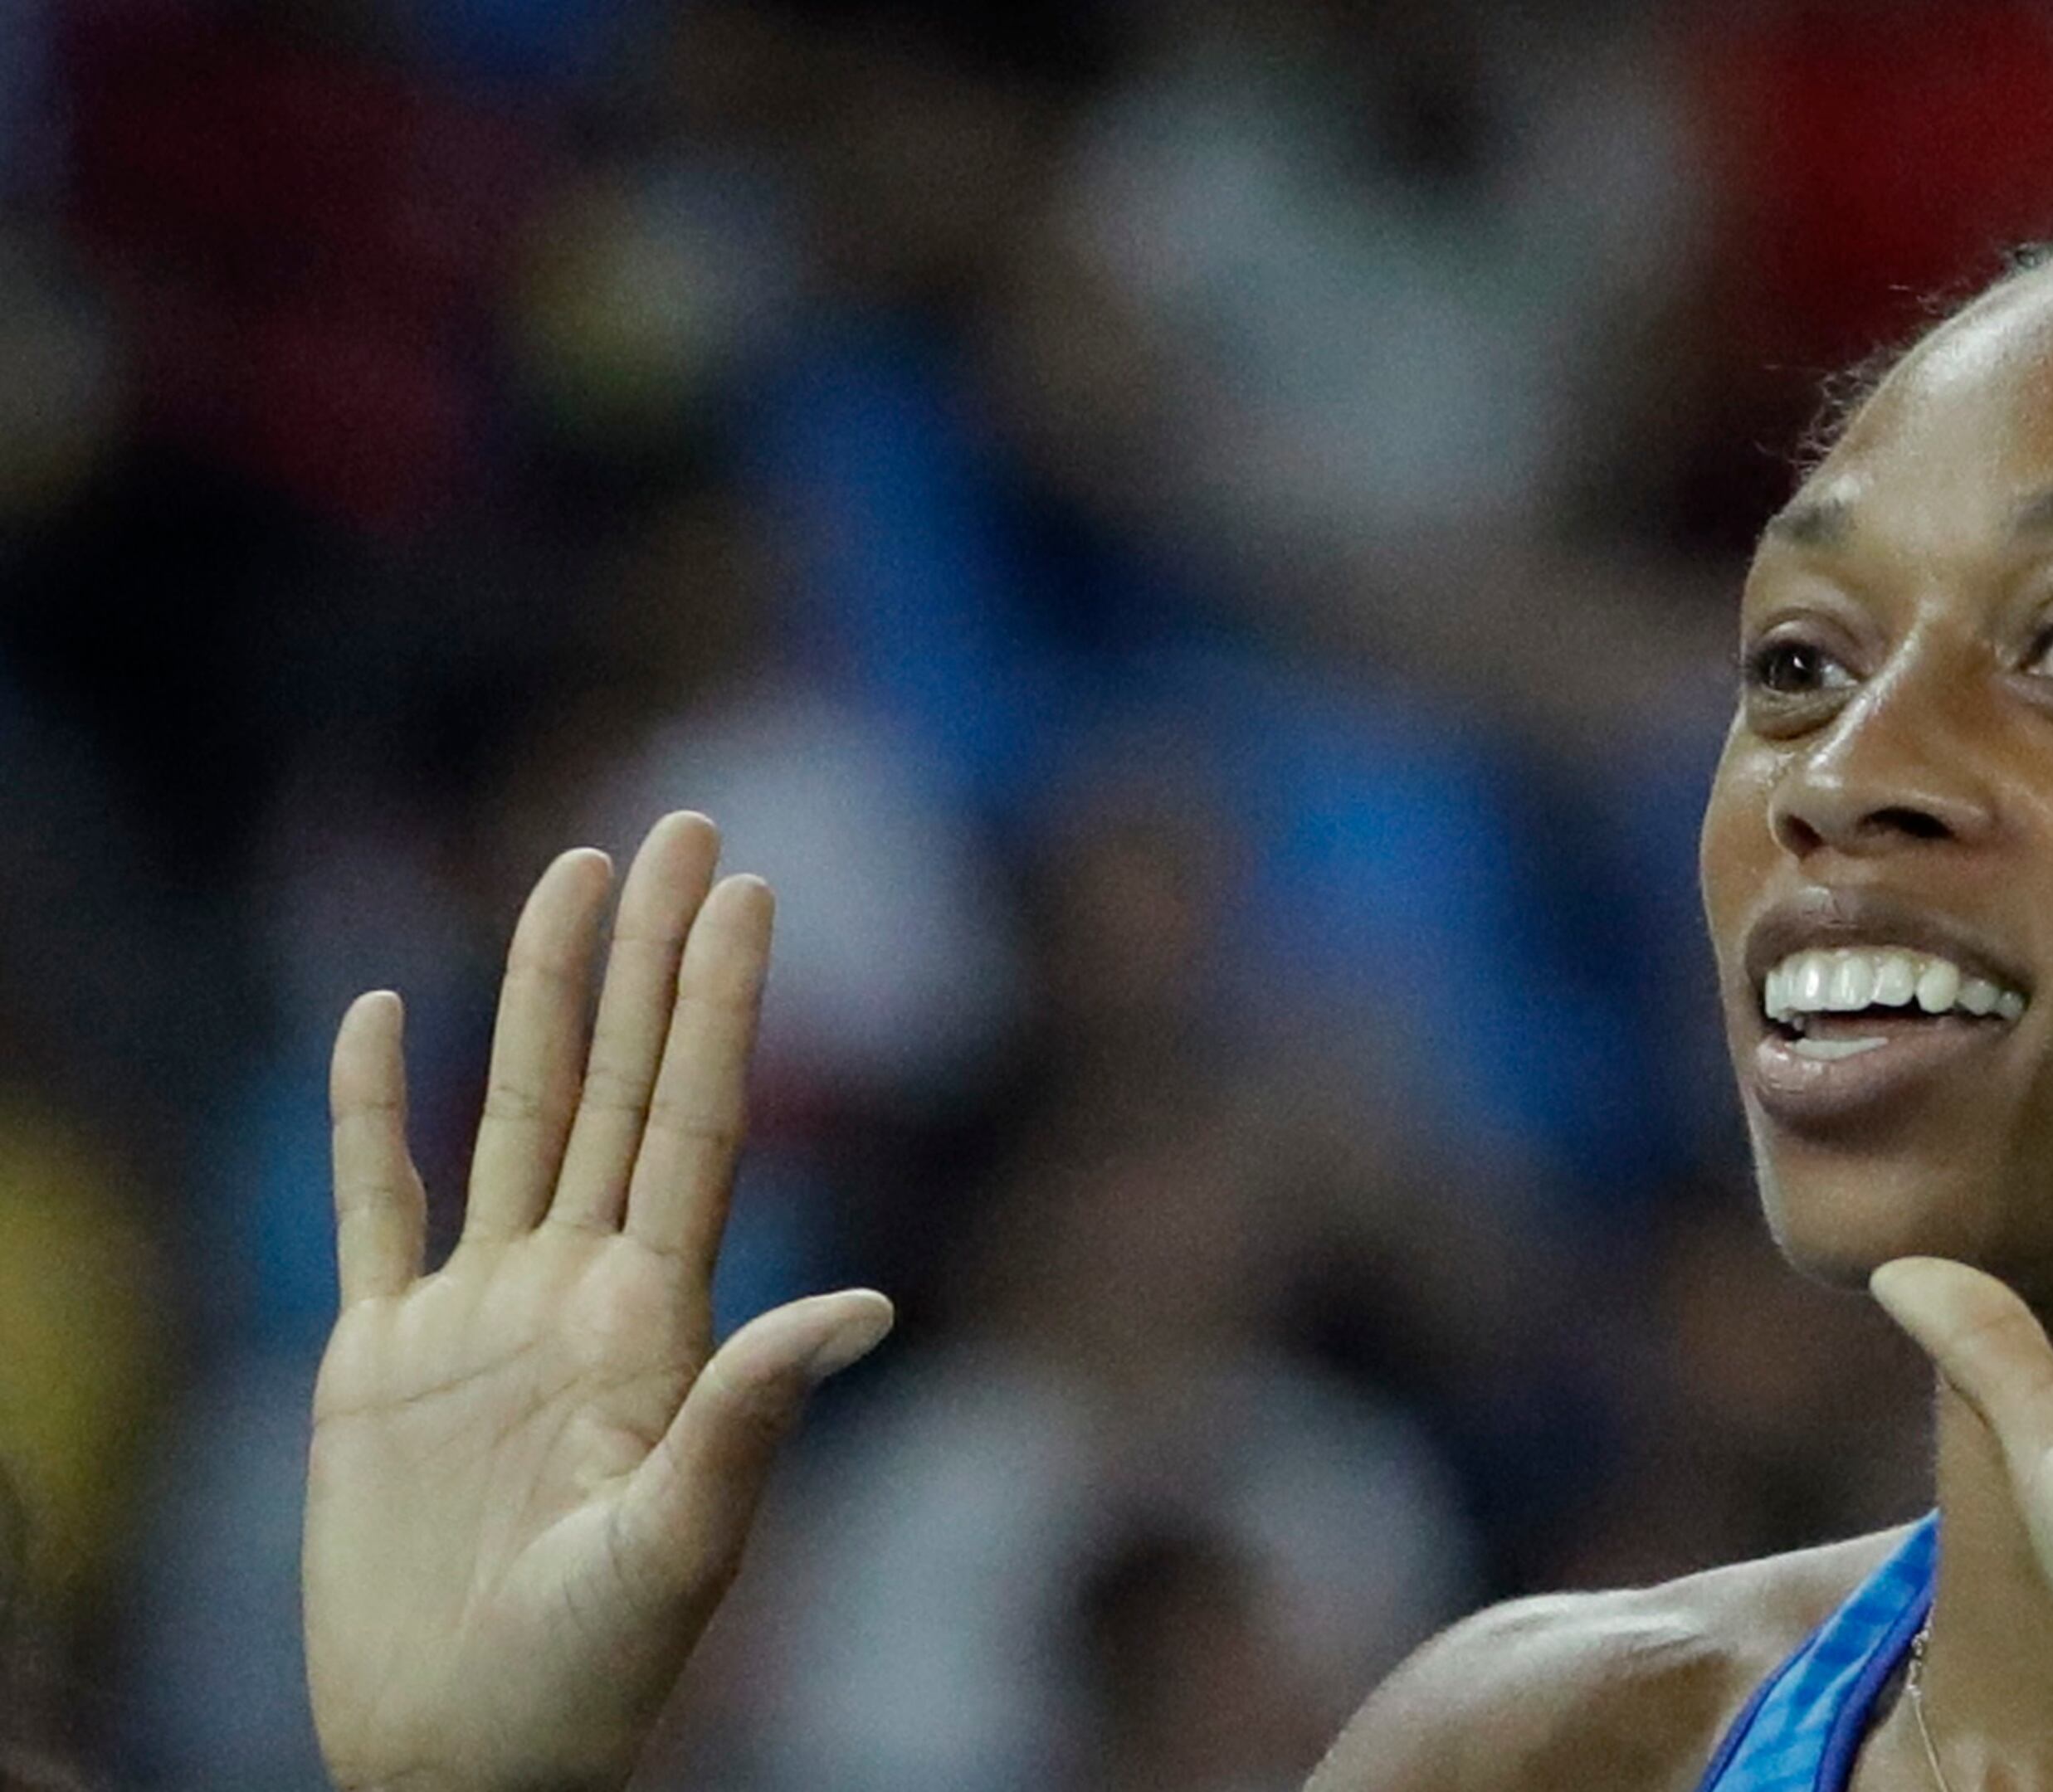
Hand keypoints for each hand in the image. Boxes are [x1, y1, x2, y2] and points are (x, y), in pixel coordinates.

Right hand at [305, 815, 892, 1791]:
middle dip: (647, 954)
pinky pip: (373, 1208)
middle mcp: (575, 1293)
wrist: (463, 1761)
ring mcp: (475, 1320)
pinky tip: (383, 1016)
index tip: (753, 886)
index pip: (697, 1121)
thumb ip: (749, 1415)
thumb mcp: (681, 1545)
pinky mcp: (375, 1365)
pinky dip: (370, 1114)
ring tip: (566, 871)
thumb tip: (864, 1305)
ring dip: (536, 994)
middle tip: (683, 819)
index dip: (721, 1002)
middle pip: (614, 1082)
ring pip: (510, 1115)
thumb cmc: (589, 1680)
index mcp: (656, 1321)